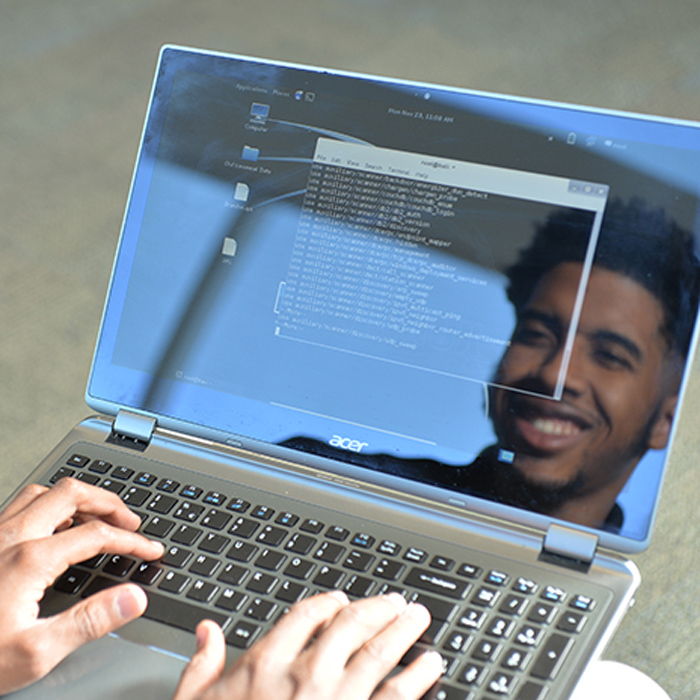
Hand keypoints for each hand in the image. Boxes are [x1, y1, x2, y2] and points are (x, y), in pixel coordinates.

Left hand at [0, 477, 163, 693]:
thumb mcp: (36, 653)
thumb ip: (90, 621)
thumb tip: (133, 598)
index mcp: (29, 559)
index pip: (97, 535)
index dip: (132, 541)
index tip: (150, 550)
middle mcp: (10, 537)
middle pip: (72, 494)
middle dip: (109, 503)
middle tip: (129, 521)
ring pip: (43, 492)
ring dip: (78, 498)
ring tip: (96, 515)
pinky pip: (21, 504)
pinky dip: (49, 504)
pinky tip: (53, 524)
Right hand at [173, 590, 442, 699]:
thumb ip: (202, 665)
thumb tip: (207, 631)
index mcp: (266, 664)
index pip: (305, 615)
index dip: (328, 603)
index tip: (342, 600)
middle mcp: (305, 676)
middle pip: (350, 626)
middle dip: (377, 609)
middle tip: (395, 603)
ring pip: (378, 653)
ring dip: (403, 631)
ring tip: (418, 619)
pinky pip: (395, 696)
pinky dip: (417, 677)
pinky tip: (429, 666)